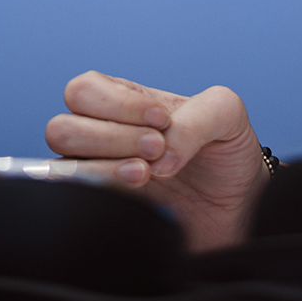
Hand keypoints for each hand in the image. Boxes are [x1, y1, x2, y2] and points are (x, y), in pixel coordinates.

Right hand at [44, 71, 268, 249]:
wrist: (239, 207)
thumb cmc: (228, 154)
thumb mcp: (227, 114)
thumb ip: (199, 115)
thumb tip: (159, 153)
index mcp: (126, 104)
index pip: (84, 90)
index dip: (117, 104)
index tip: (162, 119)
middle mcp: (105, 137)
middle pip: (61, 128)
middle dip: (111, 135)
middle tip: (156, 146)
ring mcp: (101, 175)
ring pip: (63, 163)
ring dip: (106, 164)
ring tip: (149, 171)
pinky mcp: (105, 210)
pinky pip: (76, 201)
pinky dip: (106, 190)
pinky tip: (142, 188)